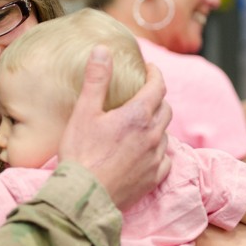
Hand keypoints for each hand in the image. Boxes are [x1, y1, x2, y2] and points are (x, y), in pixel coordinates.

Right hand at [58, 45, 171, 210]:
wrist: (84, 196)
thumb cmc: (81, 153)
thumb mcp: (84, 111)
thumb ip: (96, 79)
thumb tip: (103, 50)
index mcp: (138, 115)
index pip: (158, 86)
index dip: (155, 74)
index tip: (149, 69)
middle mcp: (153, 135)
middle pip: (165, 108)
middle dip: (157, 97)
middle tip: (143, 93)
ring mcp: (155, 158)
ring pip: (165, 133)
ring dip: (157, 124)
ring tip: (141, 123)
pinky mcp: (153, 178)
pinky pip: (165, 159)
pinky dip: (158, 150)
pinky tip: (146, 151)